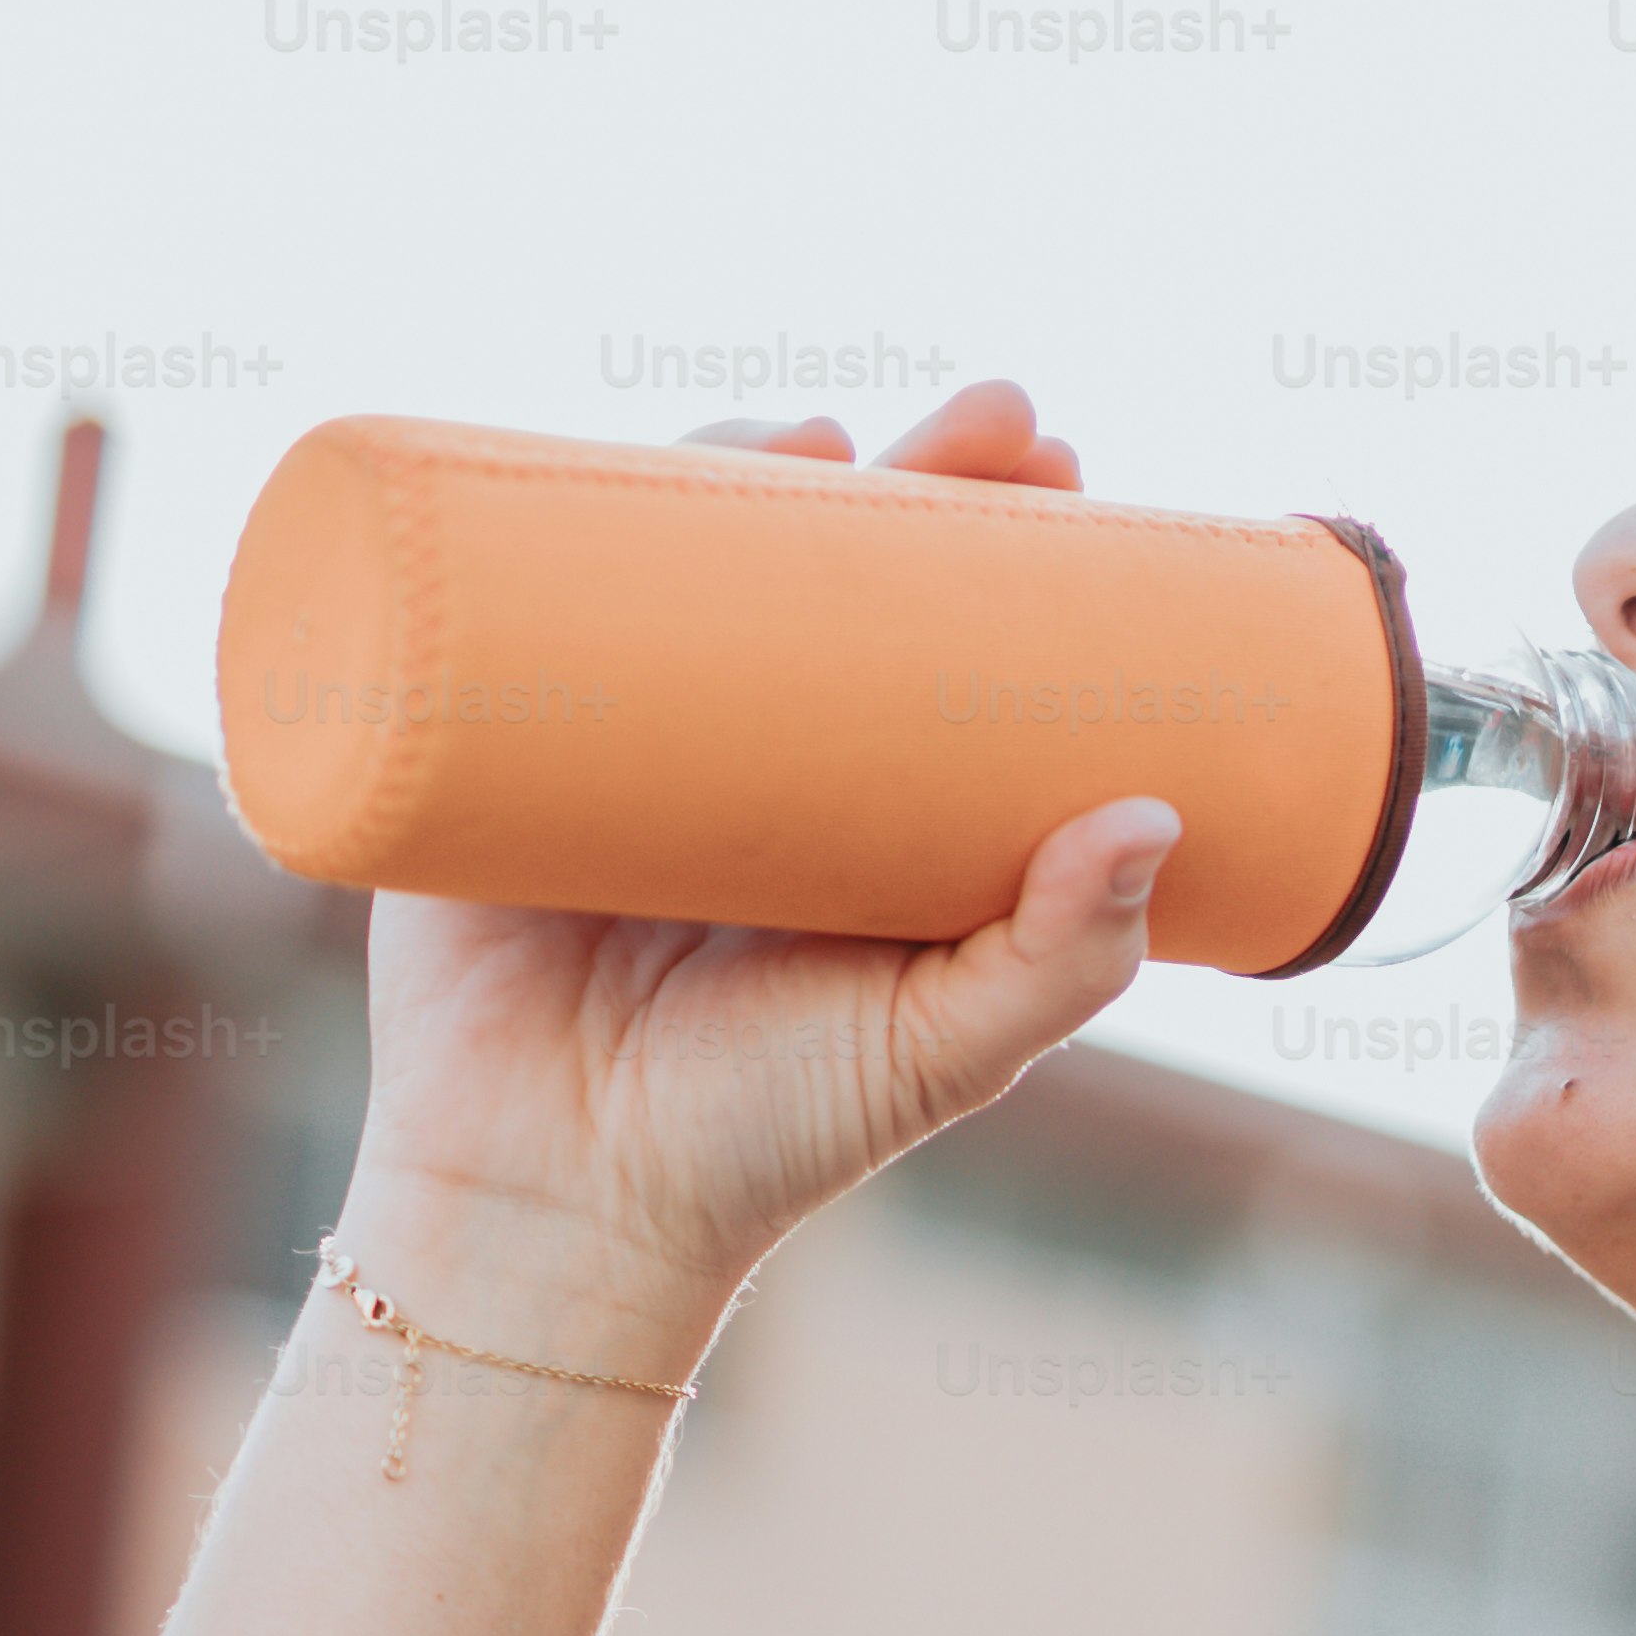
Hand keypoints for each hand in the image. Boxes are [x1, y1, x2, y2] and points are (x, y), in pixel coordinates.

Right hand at [346, 376, 1182, 1362]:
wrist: (555, 1217)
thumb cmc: (761, 1144)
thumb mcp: (940, 1050)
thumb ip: (1056, 958)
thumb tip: (1156, 812)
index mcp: (853, 804)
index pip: (936, 631)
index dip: (994, 533)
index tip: (1061, 464)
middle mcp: (738, 753)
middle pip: (817, 563)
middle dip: (904, 469)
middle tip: (991, 417)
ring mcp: (609, 742)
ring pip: (672, 563)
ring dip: (738, 463)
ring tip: (816, 432)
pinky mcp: (479, 754)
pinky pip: (498, 617)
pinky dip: (532, 523)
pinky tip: (593, 460)